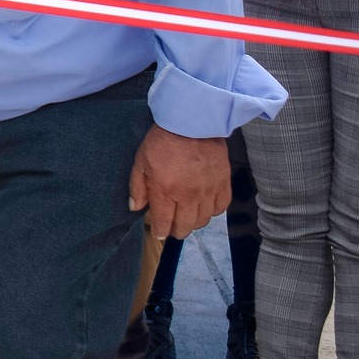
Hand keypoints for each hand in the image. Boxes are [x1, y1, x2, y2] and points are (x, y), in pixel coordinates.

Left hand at [128, 125, 230, 240]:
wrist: (192, 124)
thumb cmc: (162, 141)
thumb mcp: (141, 162)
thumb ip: (138, 187)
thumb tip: (135, 208)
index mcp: (165, 191)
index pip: (163, 222)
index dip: (160, 231)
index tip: (159, 233)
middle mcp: (188, 196)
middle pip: (185, 227)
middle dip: (176, 231)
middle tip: (172, 228)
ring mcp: (208, 191)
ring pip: (203, 220)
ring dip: (193, 223)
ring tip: (186, 218)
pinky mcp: (223, 184)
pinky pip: (220, 208)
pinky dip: (212, 212)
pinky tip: (204, 208)